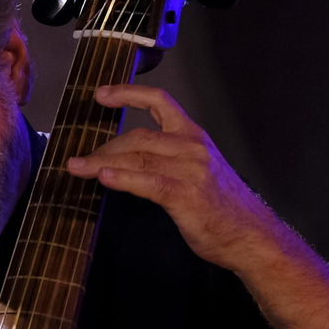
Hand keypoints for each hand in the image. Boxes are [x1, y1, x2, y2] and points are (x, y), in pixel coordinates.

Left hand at [64, 84, 282, 271]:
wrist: (251, 236)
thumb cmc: (223, 208)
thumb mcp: (198, 170)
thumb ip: (169, 159)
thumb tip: (127, 159)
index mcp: (194, 136)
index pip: (160, 101)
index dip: (128, 93)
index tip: (101, 94)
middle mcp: (192, 146)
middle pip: (138, 136)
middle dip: (104, 148)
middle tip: (82, 161)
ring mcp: (190, 170)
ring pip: (137, 157)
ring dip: (101, 162)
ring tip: (77, 168)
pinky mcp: (185, 194)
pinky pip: (147, 181)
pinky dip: (121, 177)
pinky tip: (102, 177)